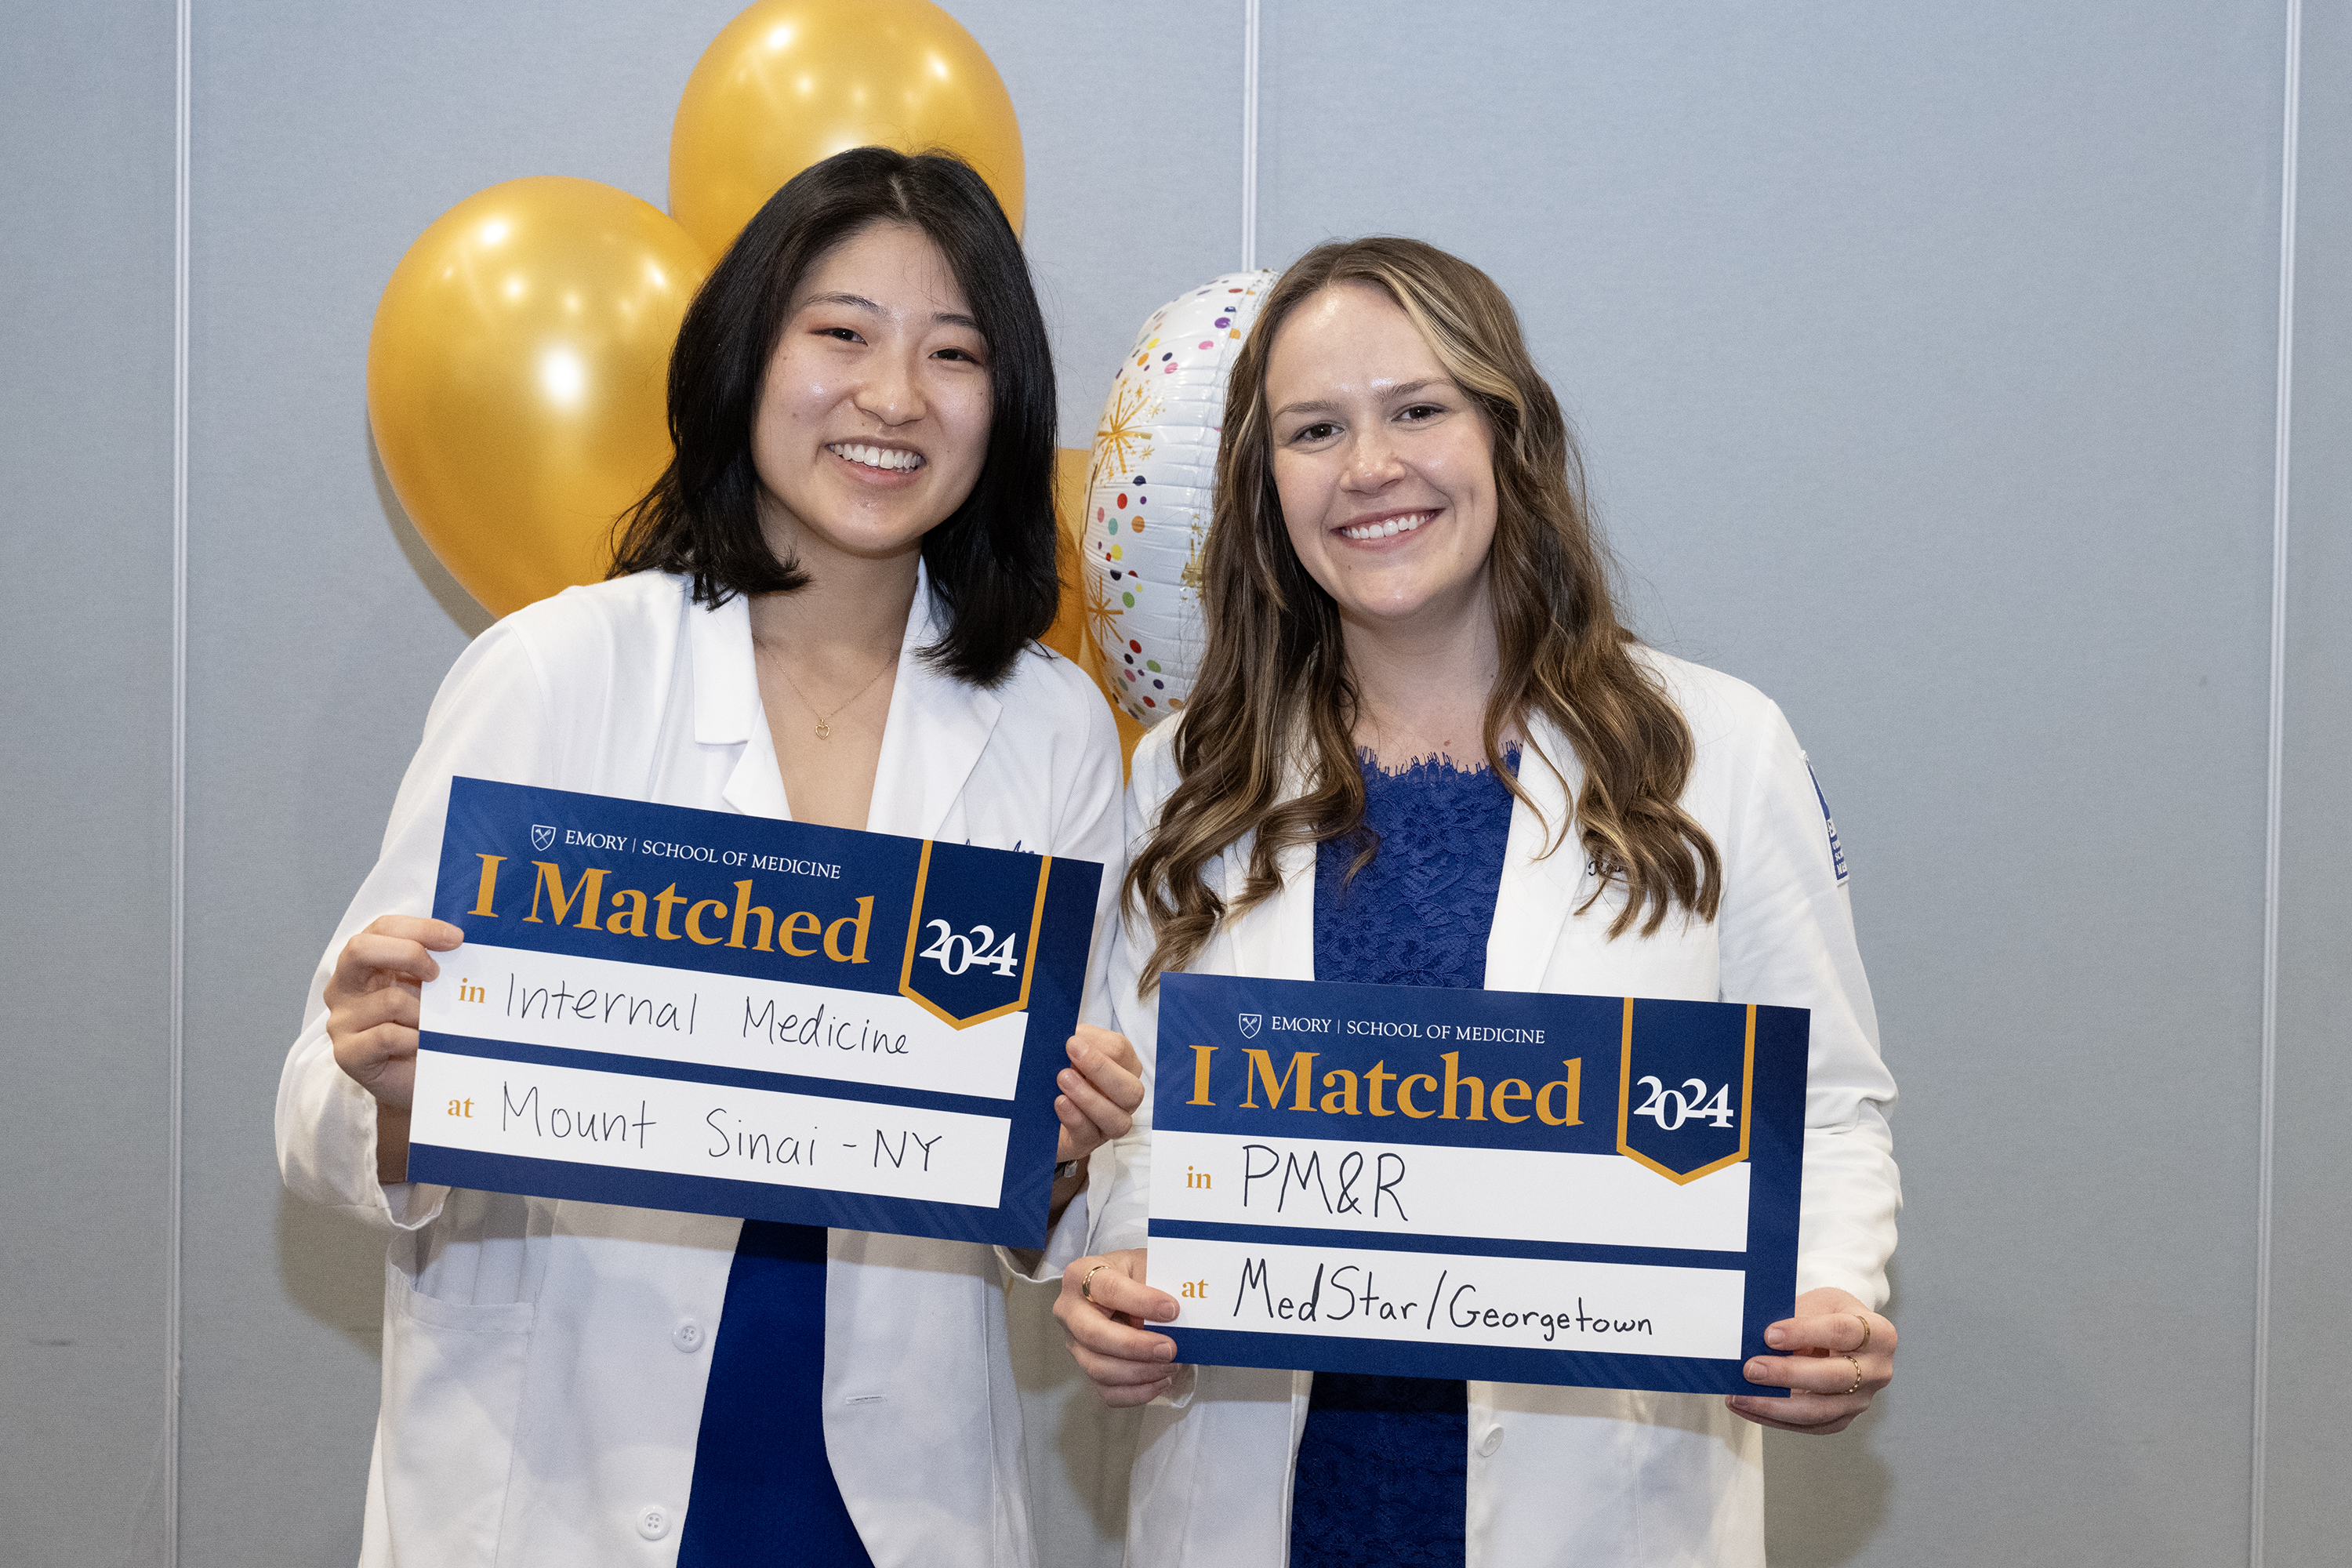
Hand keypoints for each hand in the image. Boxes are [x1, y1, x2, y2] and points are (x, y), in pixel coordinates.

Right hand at [324, 916, 463, 1112]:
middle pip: (360, 949)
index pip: (381, 929)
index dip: (419, 928)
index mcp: (363, 964)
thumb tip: (462, 942)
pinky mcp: (346, 1053)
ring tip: (435, 1028)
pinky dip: (415, 1039)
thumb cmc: (422, 1030)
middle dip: (408, 953)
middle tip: (437, 974)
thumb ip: (433, 965)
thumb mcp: (428, 990)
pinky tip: (424, 1046)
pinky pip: (387, 1035)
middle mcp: (344, 988)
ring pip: (390, 1000)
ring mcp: (341, 1021)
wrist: (415, 1082)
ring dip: (425, 1014)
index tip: (456, 939)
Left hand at [1053, 1026, 1142, 1165]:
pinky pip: (1089, 1135)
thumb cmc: (1058, 1076)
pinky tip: (1060, 1102)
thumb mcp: (1066, 1053)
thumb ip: (1074, 1042)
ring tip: (1063, 1079)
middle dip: (1102, 1069)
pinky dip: (1075, 1118)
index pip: (1123, 1053)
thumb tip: (1074, 1037)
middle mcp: (1121, 1099)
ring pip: (1118, 1120)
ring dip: (1090, 1098)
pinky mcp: (1086, 1143)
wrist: (1038, 1111)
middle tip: (1073, 1053)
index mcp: (1120, 1069)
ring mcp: (1107, 1124)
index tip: (1073, 1039)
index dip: (1100, 1044)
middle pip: (1132, 1090)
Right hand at [1053, 1248, 1179, 1406]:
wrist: (1123, 1290)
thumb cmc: (1133, 1275)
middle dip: (1136, 1347)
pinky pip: (1108, 1391)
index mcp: (1081, 1275)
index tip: (1172, 1310)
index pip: (1108, 1290)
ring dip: (1141, 1372)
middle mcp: (1070, 1311)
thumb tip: (1176, 1314)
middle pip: (1094, 1335)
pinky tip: (1161, 1380)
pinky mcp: (1086, 1368)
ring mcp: (1075, 1343)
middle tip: (1170, 1349)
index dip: (1141, 1302)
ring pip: (1100, 1368)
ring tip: (1171, 1364)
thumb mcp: (1143, 1265)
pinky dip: (1137, 1392)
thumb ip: (1155, 1283)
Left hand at [1727, 1287, 1894, 1433]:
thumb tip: (1756, 1339)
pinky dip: (1773, 1418)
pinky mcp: (1843, 1418)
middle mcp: (1877, 1371)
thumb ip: (1797, 1318)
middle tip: (1751, 1369)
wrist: (1848, 1335)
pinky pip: (1808, 1425)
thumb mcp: (1821, 1303)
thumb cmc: (1832, 1315)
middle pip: (1833, 1378)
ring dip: (1774, 1405)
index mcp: (1878, 1334)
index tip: (1770, 1334)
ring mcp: (1862, 1400)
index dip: (1804, 1333)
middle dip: (1787, 1375)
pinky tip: (1747, 1407)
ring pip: (1819, 1410)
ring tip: (1740, 1396)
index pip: (1842, 1332)